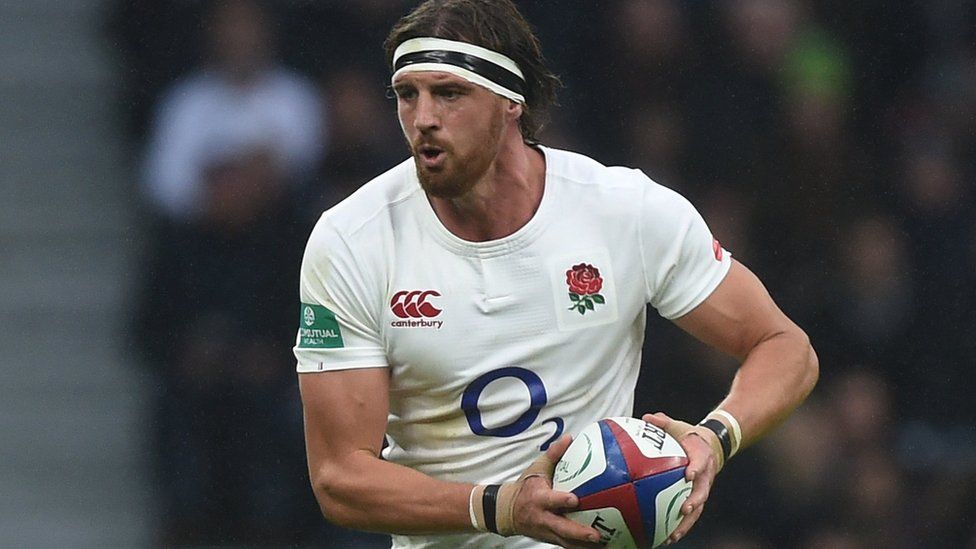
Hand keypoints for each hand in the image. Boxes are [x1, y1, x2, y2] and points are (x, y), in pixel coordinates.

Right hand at [491, 435, 603, 547]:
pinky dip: (582, 548)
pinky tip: (600, 548)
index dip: (561, 500)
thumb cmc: (525, 487)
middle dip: (578, 533)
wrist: (506, 511)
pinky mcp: (550, 539)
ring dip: (584, 545)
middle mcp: (542, 517)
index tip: (575, 499)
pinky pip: (567, 546)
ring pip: (566, 542)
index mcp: (538, 498)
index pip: (550, 500)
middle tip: (597, 535)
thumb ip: (554, 454)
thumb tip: (569, 438)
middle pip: (561, 527)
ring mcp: (547, 531)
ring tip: (605, 545)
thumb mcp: (536, 468)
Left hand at [643, 412, 721, 544]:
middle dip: (695, 501)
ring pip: (698, 509)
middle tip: (684, 509)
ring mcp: (703, 489)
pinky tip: (667, 538)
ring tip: (673, 535)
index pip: (700, 462)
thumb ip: (663, 422)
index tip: (689, 475)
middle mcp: (705, 475)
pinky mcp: (697, 498)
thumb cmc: (688, 436)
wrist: (710, 445)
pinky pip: (691, 515)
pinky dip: (681, 526)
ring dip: (687, 522)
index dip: (696, 468)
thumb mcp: (678, 426)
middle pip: (703, 491)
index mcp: (701, 455)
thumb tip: (646, 417)